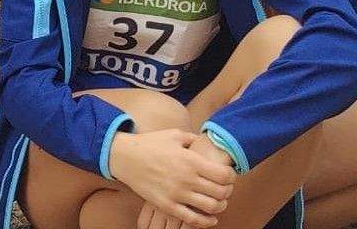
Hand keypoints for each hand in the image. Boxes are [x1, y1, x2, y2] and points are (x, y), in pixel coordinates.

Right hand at [108, 129, 233, 227]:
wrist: (125, 157)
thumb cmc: (151, 144)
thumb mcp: (175, 135)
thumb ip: (194, 139)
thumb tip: (207, 143)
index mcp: (191, 160)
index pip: (224, 174)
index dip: (232, 176)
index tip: (229, 175)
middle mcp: (186, 179)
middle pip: (221, 192)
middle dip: (228, 191)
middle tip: (226, 188)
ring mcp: (176, 194)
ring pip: (210, 207)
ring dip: (220, 206)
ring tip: (219, 201)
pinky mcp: (167, 205)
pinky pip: (192, 220)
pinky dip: (206, 222)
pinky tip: (211, 219)